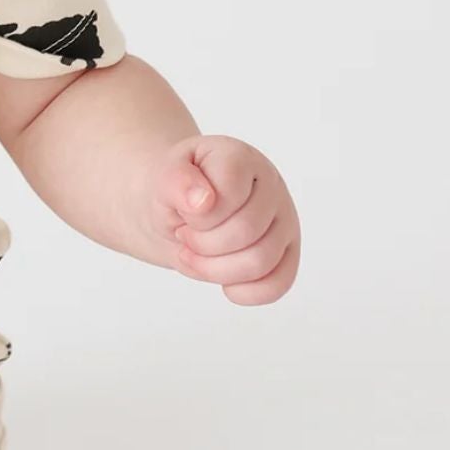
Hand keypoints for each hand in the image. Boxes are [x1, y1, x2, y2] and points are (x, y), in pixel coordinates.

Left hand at [147, 135, 299, 304]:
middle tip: (184, 235)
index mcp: (241, 158)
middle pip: (245, 231)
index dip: (197, 215)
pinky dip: (243, 292)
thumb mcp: (162, 178)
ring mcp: (284, 221)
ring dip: (214, 269)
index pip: (229, 193)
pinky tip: (222, 279)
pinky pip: (277, 285)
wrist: (177, 211)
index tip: (183, 212)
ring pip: (260, 262)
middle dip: (201, 244)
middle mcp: (271, 186)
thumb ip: (176, 181)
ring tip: (197, 255)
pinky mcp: (287, 253)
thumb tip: (203, 201)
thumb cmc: (175, 193)